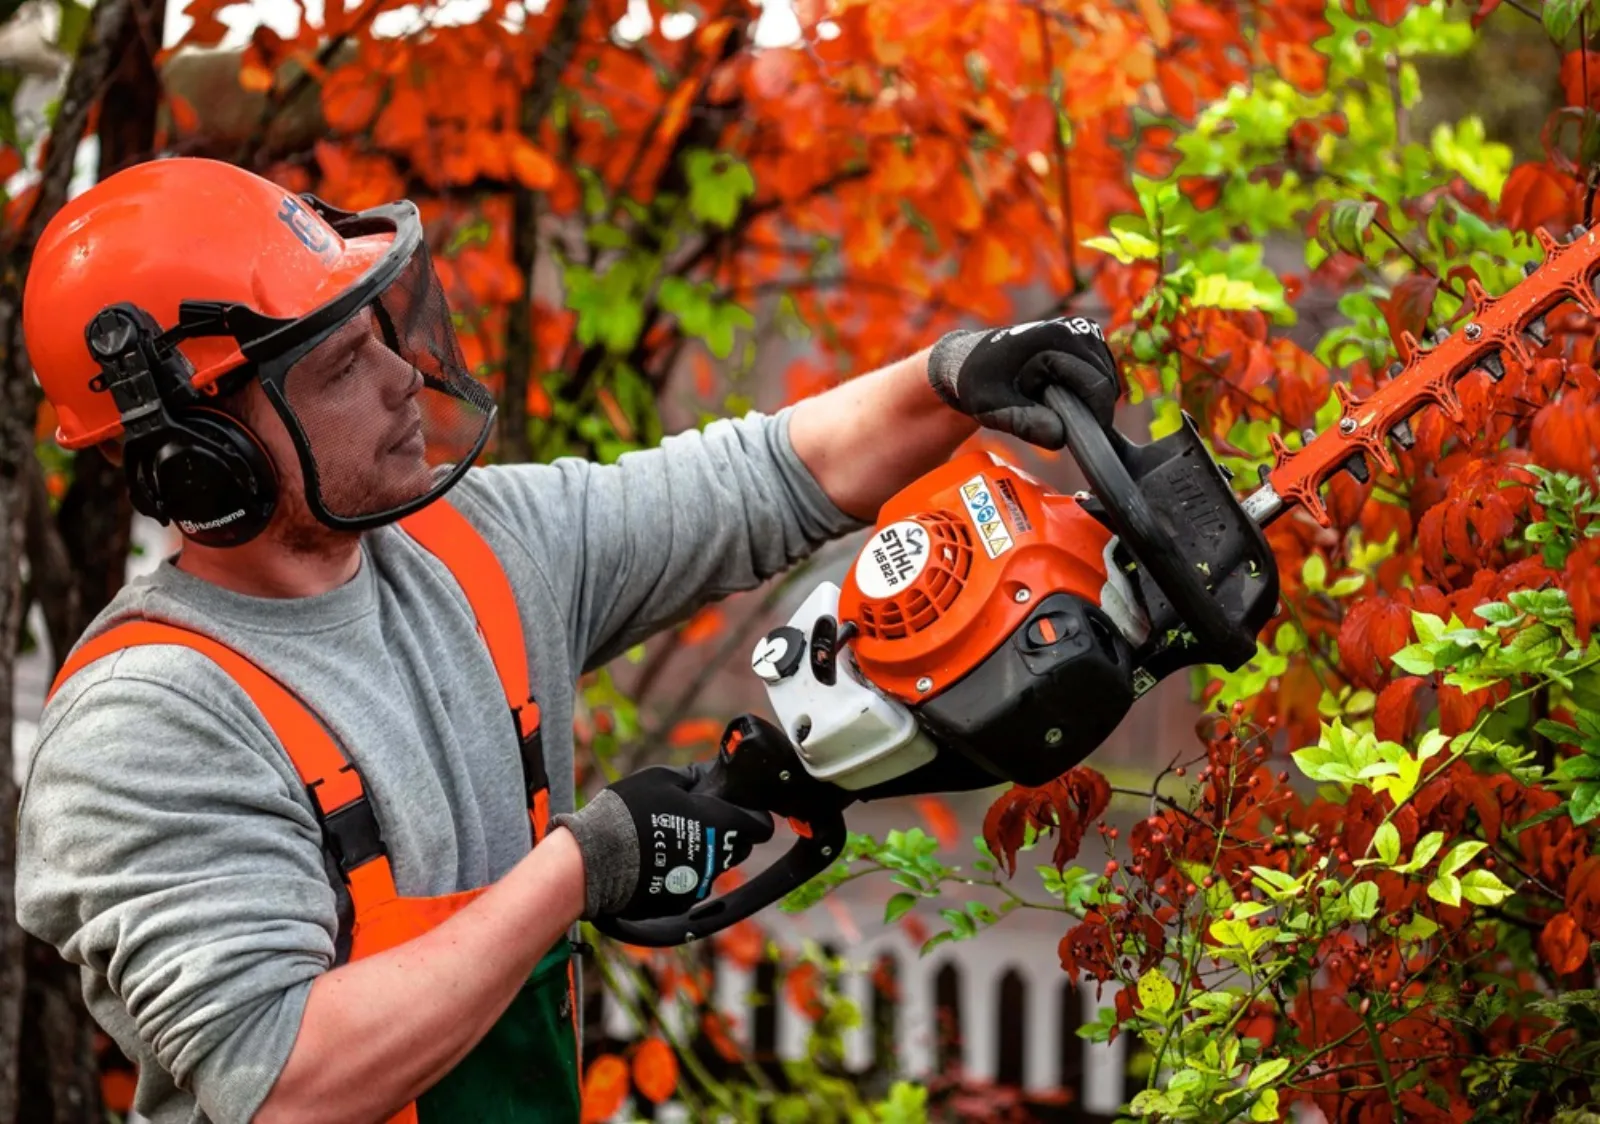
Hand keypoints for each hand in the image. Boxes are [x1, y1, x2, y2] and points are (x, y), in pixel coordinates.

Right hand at [552, 761, 774, 921]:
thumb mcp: (661, 778)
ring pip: (715, 865)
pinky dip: (683, 871)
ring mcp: (699, 882)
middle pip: (740, 846)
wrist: (595, 861)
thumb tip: (706, 775)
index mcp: (719, 824)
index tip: (743, 810)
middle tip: (703, 819)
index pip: (760, 826)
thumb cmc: (628, 813)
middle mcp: (716, 857)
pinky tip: (660, 860)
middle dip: (729, 833)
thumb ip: (692, 777)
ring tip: (674, 839)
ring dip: (705, 852)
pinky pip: (692, 882)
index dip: (754, 816)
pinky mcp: (680, 900)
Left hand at [927, 315, 1122, 448]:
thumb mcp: (993, 407)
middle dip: (1091, 408)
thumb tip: (1060, 437)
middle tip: (1059, 421)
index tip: (1083, 439)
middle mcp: (1074, 328)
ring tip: (1056, 406)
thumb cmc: (977, 382)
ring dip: (1091, 398)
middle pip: (1107, 381)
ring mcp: (1082, 329)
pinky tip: (1065, 397)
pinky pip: (1103, 370)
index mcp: (1055, 339)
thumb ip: (1026, 423)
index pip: (1097, 385)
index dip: (1096, 417)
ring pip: (1109, 376)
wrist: (967, 361)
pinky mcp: (1084, 335)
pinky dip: (1091, 388)